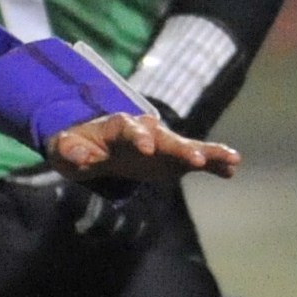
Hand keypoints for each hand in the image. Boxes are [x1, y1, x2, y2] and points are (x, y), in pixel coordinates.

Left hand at [43, 110, 238, 183]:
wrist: (91, 148)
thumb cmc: (75, 147)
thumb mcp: (64, 149)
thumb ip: (71, 151)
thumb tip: (81, 157)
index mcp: (118, 126)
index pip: (130, 128)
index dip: (139, 137)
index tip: (147, 149)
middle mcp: (145, 130)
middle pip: (165, 137)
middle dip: (180, 147)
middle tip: (197, 159)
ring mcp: (162, 143)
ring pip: (187, 145)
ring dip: (208, 152)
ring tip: (232, 159)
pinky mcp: (172, 158)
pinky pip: (195, 159)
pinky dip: (213, 163)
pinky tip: (231, 171)